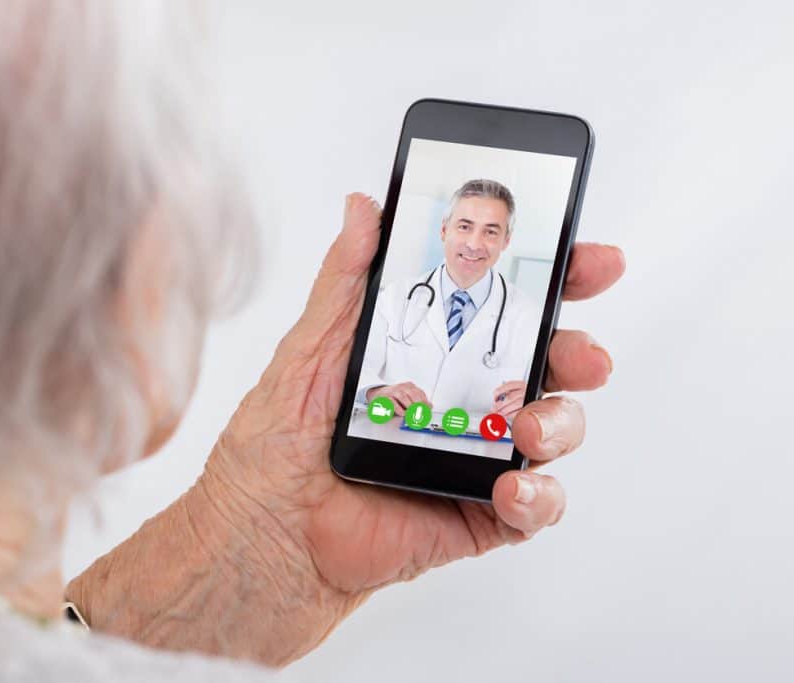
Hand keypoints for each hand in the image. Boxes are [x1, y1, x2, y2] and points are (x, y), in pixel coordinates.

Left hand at [198, 193, 624, 660]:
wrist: (264, 533)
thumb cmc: (279, 440)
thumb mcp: (311, 348)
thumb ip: (345, 280)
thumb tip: (364, 207)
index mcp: (433, 351)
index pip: (507, 306)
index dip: (558, 280)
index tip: (590, 261)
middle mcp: (466, 399)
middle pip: (548, 364)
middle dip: (578, 351)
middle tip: (581, 353)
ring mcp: (478, 457)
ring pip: (554, 428)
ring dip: (561, 421)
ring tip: (528, 426)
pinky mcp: (479, 514)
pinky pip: (534, 506)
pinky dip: (539, 496)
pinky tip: (511, 487)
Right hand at [366, 382, 429, 414]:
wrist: (379, 394)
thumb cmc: (395, 397)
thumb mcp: (408, 397)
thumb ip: (419, 401)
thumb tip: (430, 406)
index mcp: (409, 386)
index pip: (420, 393)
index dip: (425, 402)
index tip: (428, 410)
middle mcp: (402, 387)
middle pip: (413, 394)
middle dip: (418, 404)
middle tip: (421, 413)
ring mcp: (393, 391)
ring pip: (403, 397)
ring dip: (409, 406)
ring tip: (412, 414)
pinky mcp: (385, 397)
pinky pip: (393, 402)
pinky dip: (399, 409)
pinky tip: (402, 413)